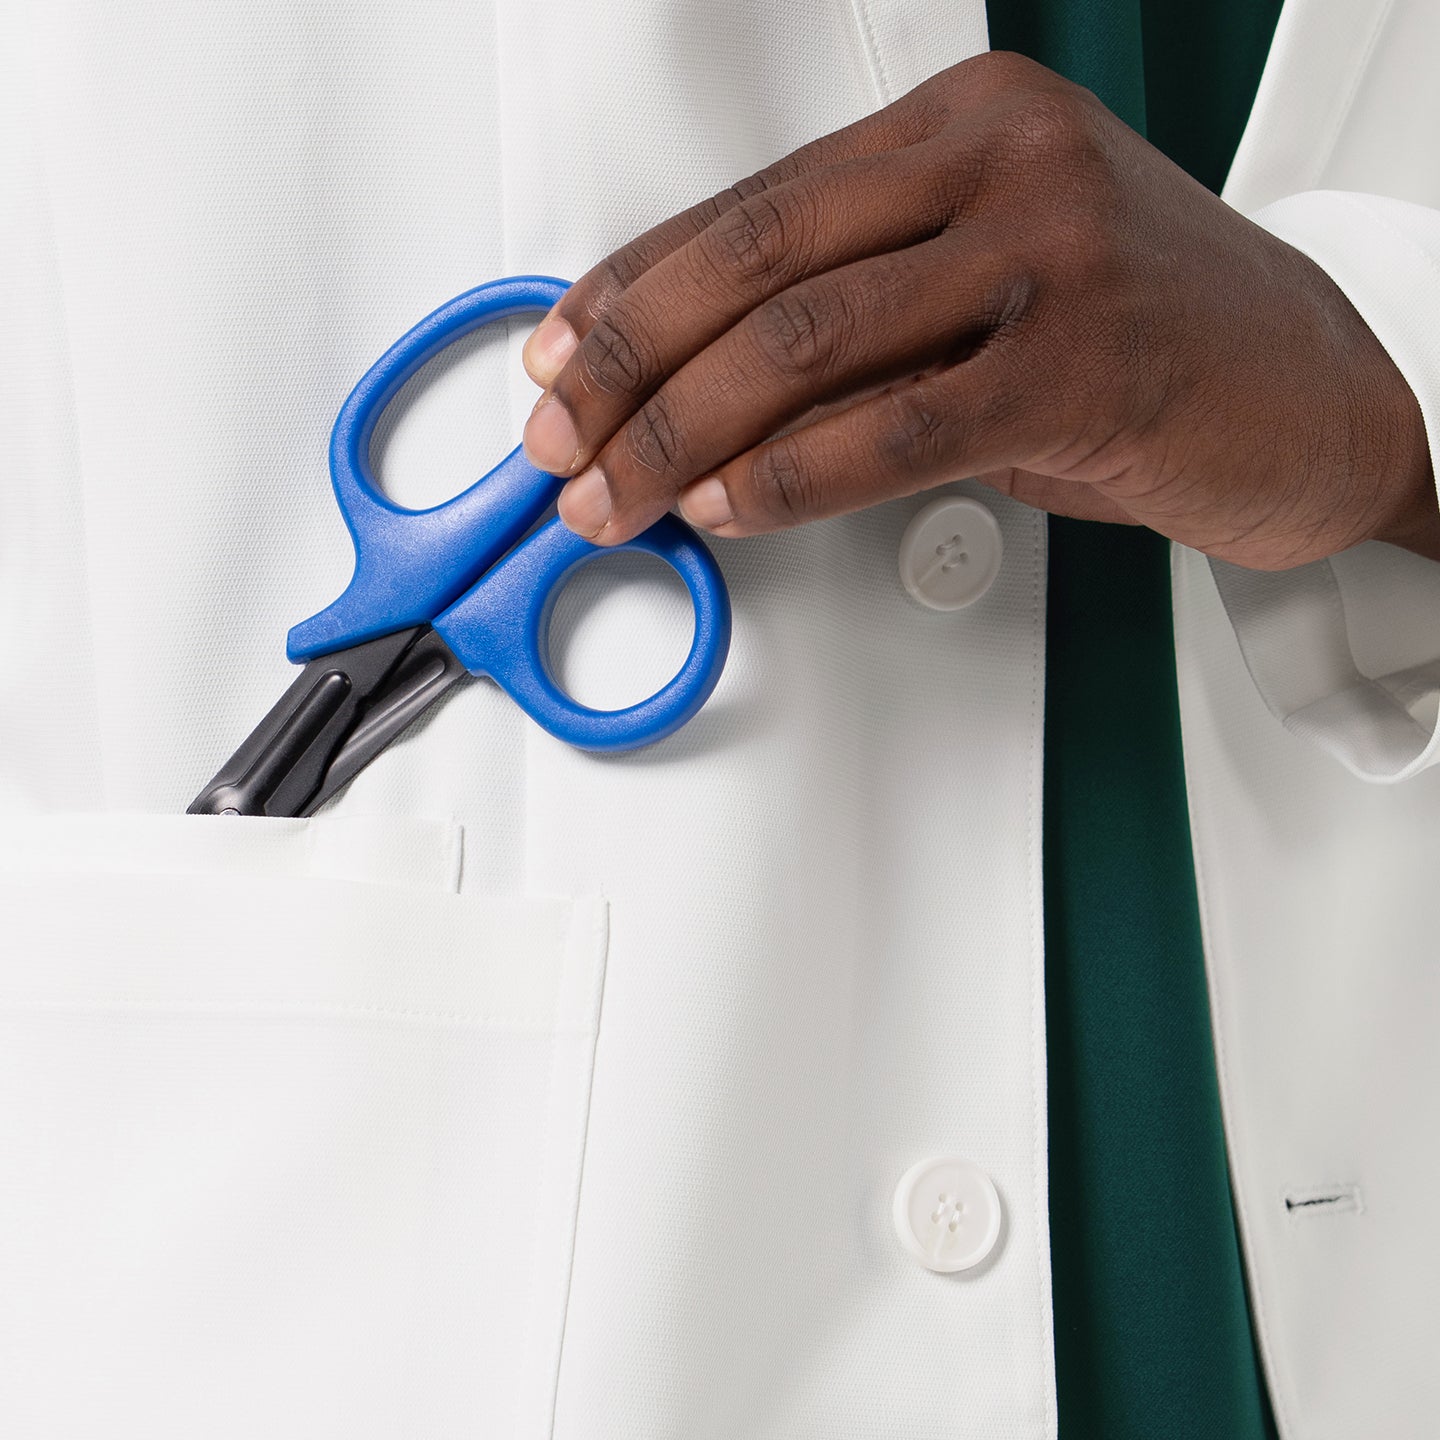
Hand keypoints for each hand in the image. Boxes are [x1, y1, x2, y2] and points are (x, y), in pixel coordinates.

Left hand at [520, 51, 1438, 569]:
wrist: (1316, 392)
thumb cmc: (1146, 337)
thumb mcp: (985, 289)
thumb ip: (856, 320)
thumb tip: (700, 395)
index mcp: (962, 123)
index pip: (749, 205)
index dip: (632, 292)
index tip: (560, 360)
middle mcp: (1001, 161)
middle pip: (755, 263)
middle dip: (631, 366)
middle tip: (562, 440)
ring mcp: (1050, 252)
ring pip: (806, 343)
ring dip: (685, 435)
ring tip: (619, 495)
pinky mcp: (1083, 362)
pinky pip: (892, 429)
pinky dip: (790, 478)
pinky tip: (726, 509)